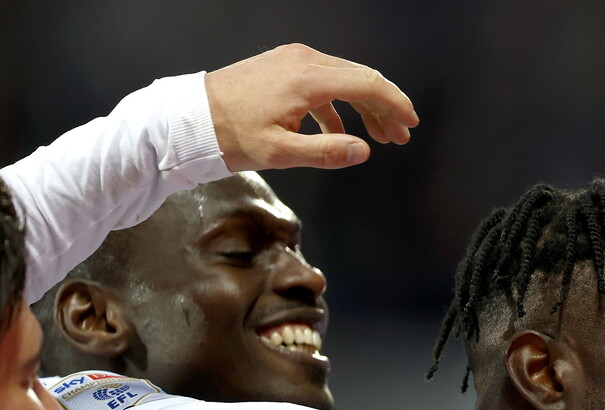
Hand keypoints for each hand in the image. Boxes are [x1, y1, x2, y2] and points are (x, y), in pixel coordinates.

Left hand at [204, 43, 417, 170]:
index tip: (410, 124)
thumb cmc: (232, 135)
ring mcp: (292, 60)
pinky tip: (340, 130)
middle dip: (385, 107)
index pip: (367, 84)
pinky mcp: (283, 66)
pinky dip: (340, 104)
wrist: (192, 118)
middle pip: (360, 78)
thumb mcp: (281, 152)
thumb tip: (364, 150)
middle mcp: (304, 61)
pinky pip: (324, 81)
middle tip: (400, 136)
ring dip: (365, 106)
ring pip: (344, 78)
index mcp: (307, 79)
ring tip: (378, 135)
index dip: (394, 104)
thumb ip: (327, 151)